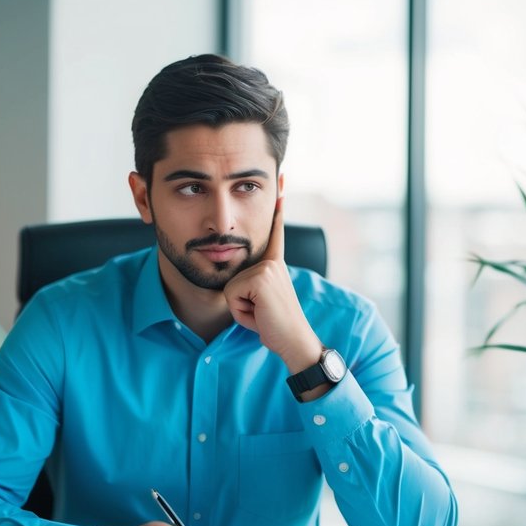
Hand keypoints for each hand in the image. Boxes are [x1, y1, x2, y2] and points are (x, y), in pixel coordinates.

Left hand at [224, 199, 321, 371]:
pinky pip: (231, 296)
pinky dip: (241, 313)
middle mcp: (273, 262)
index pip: (275, 234)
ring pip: (230, 287)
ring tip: (261, 313)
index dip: (277, 211)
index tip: (282, 183)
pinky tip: (259, 315)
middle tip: (263, 312)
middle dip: (240, 301)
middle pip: (233, 276)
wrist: (295, 342)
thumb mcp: (263, 299)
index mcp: (276, 264)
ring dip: (240, 308)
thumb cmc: (276, 325)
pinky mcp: (260, 279)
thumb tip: (239, 278)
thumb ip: (253, 285)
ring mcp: (267, 269)